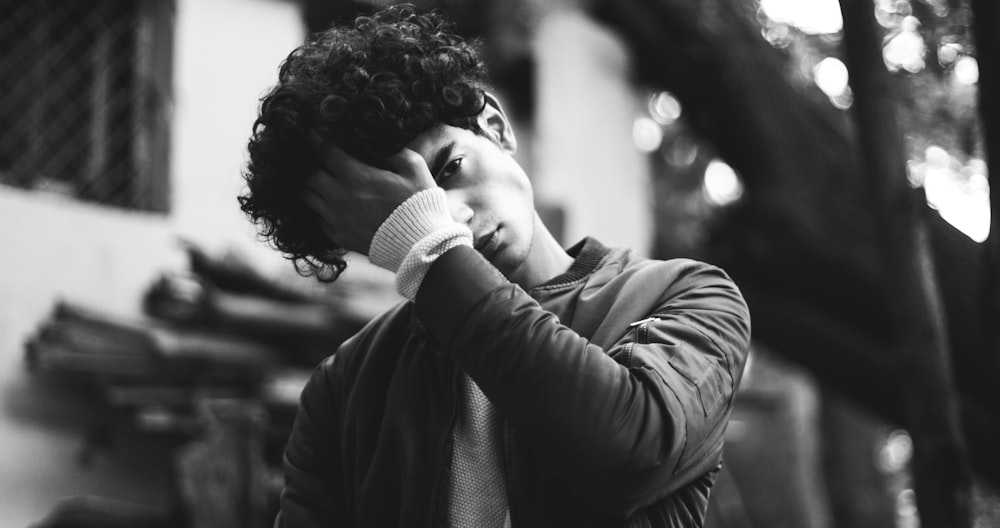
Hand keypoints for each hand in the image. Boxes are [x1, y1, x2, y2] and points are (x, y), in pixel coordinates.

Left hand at [302, 146, 435, 254]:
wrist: (421, 245)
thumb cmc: (419, 204)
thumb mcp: (414, 167)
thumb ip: (393, 150)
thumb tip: (376, 142)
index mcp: (356, 176)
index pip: (325, 152)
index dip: (323, 143)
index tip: (327, 141)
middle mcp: (340, 197)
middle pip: (310, 174)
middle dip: (317, 165)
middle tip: (326, 163)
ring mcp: (336, 219)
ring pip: (308, 196)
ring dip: (314, 187)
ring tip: (325, 183)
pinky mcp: (339, 236)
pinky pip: (317, 218)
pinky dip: (320, 209)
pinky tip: (333, 205)